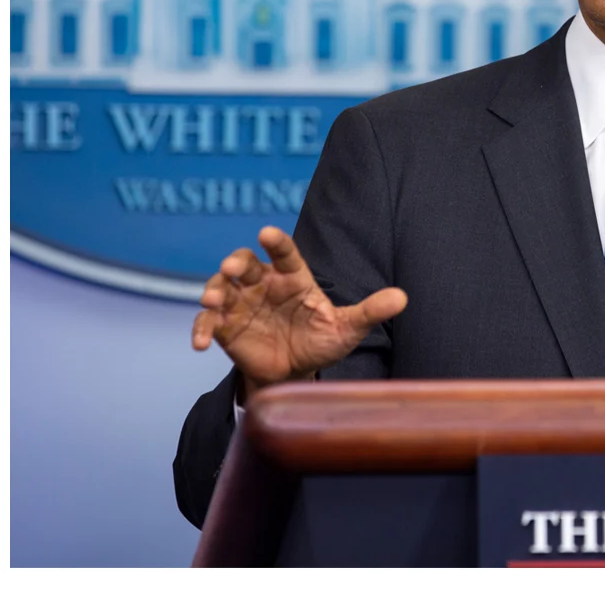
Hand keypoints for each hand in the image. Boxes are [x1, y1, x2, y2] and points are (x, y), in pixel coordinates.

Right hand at [191, 226, 406, 395]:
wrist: (296, 372)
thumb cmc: (322, 341)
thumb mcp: (347, 328)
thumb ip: (370, 311)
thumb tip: (403, 297)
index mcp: (294, 279)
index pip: (285, 254)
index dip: (276, 243)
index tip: (267, 232)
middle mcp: (264, 285)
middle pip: (245, 264)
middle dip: (236, 262)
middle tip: (232, 268)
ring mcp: (242, 304)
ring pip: (221, 287)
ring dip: (214, 291)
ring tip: (213, 301)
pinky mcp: (226, 327)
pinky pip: (208, 322)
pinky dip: (201, 328)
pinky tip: (201, 344)